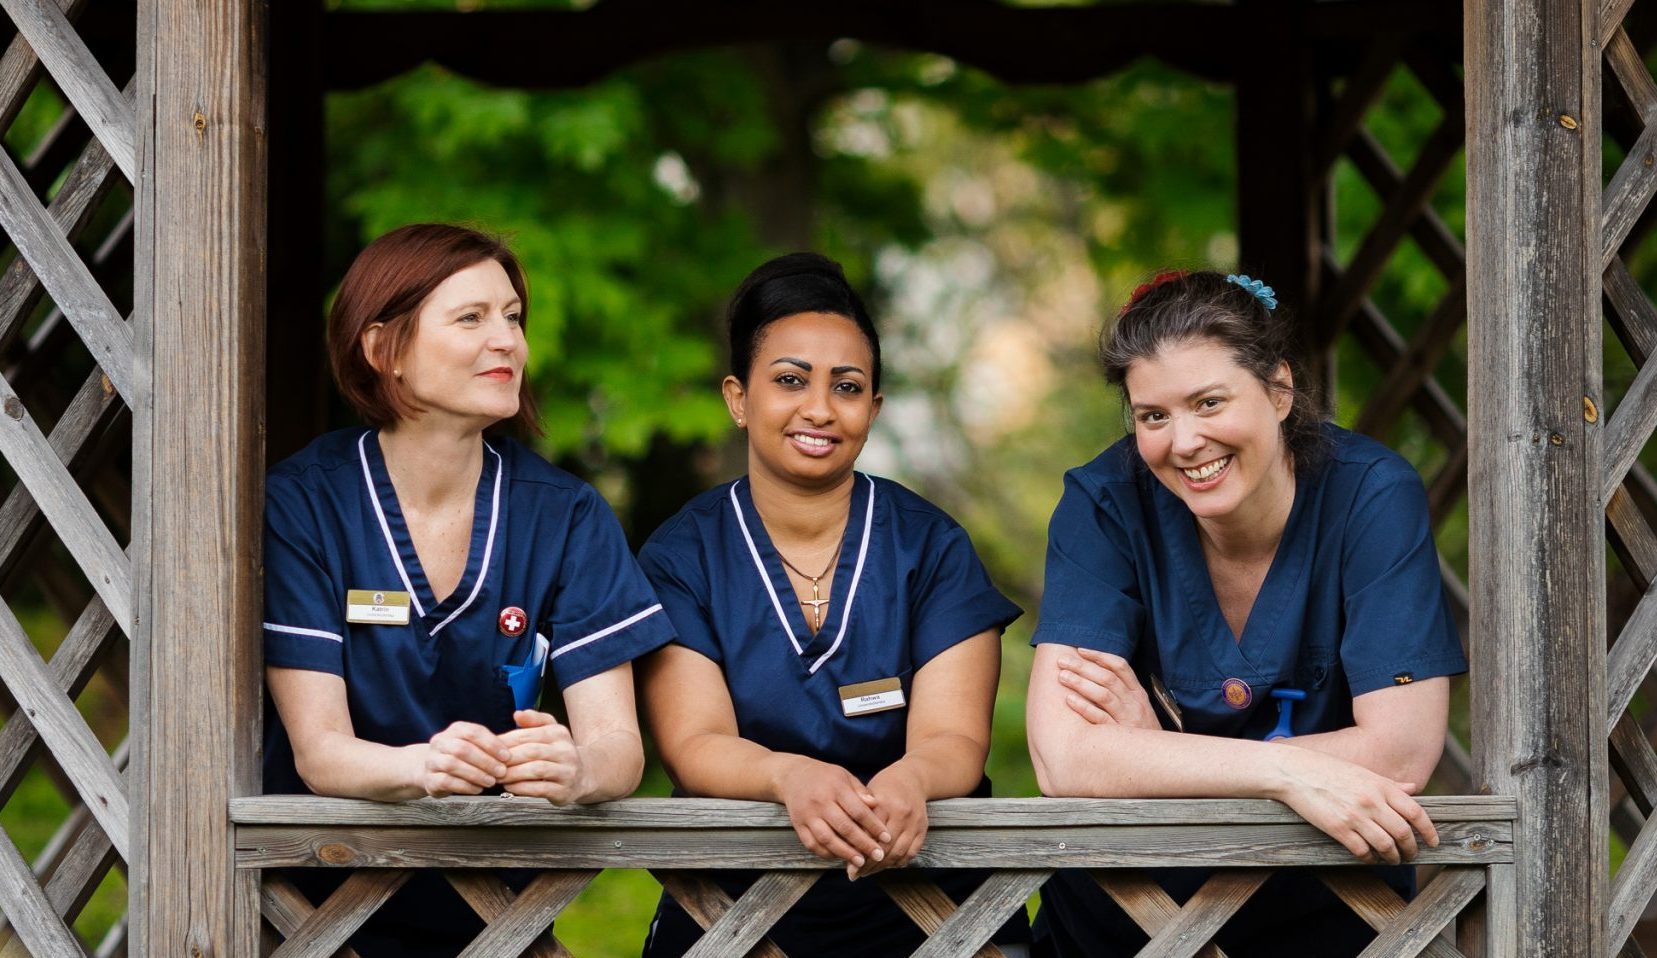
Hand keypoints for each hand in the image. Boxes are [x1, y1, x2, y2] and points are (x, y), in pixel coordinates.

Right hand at [416, 721, 509, 797]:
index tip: (507, 756)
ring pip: (452, 765)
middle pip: (463, 749)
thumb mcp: (475, 746)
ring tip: (491, 782)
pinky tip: (478, 789)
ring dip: (476, 774)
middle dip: (486, 761)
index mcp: (455, 730)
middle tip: (502, 772)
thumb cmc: (463, 757)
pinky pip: (446, 781)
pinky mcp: (429, 779)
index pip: (473, 732)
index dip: (492, 744)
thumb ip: (491, 746)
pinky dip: (465, 786)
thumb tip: (513, 753)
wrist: (432, 770)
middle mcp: (440, 742)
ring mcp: (432, 760)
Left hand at [498, 710, 586, 803]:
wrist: (583, 776)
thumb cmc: (558, 753)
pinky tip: (510, 787)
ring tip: (498, 777)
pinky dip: (522, 788)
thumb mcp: (550, 731)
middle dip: (508, 759)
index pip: (528, 735)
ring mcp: (566, 771)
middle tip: (491, 764)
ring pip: (536, 770)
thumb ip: (534, 720)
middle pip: (531, 752)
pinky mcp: (564, 790)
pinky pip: (540, 789)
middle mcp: (565, 751)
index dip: (507, 741)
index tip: (490, 748)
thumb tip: (517, 714)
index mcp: (559, 733)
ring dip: (513, 774)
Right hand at [773, 757, 890, 877]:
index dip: (874, 826)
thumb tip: (876, 805)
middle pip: (844, 827)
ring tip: (860, 862)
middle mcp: (821, 802)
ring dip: (845, 853)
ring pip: (827, 839)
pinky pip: (812, 844)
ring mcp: (808, 815)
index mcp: (836, 788)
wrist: (793, 776)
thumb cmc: (825, 777)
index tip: (887, 838)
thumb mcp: (844, 776)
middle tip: (878, 855)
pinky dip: (826, 853)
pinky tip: (839, 857)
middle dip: (863, 844)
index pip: (858, 810)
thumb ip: (860, 791)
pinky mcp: (798, 825)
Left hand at [855, 764, 928, 878]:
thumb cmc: (884, 786)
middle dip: (869, 865)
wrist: (912, 778)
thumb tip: (843, 843)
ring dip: (882, 867)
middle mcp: (900, 813)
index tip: (848, 867)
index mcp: (884, 803)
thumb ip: (858, 816)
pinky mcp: (923, 828)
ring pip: (898, 852)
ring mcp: (914, 822)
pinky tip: (887, 866)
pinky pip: (911, 852)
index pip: (869, 834)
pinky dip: (899, 862)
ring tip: (868, 872)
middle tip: (856, 874)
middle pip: (884, 847)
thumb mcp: (868, 794)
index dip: (859, 853)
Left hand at [1057, 648, 1158, 729]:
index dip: (1100, 656)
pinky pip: (1100, 719)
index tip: (1081, 650)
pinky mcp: (1120, 735)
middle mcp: (1134, 703)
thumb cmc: (1142, 731)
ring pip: (1103, 695)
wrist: (1157, 758)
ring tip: (1062, 676)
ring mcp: (1128, 718)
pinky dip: (1084, 707)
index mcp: (1138, 693)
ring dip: (1081, 683)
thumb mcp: (1139, 708)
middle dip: (1083, 667)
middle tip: (1062, 661)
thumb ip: (1123, 692)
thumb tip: (1097, 673)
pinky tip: (1069, 699)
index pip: (1120, 667)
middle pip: (1107, 678)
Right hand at [1271, 746, 1438, 864]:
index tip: (1433, 841)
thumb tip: (1413, 789)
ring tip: (1392, 859)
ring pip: (1386, 845)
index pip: (1416, 812)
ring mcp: (1355, 816)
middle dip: (1411, 849)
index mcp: (1380, 786)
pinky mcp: (1338, 828)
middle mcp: (1372, 801)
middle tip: (1411, 855)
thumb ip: (1389, 784)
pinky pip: (1362, 851)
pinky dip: (1370, 858)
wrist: (1295, 771)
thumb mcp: (1362, 772)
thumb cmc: (1328, 770)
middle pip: (1403, 833)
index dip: (1428, 830)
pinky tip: (1369, 857)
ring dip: (1393, 857)